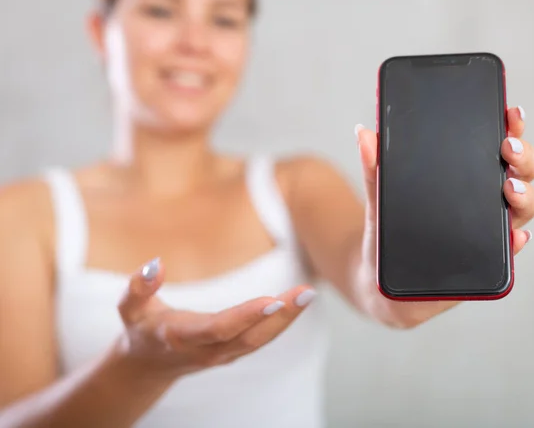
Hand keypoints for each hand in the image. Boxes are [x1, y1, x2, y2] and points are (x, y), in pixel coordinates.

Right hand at [114, 258, 315, 377]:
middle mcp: (207, 350)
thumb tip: (156, 263)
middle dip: (280, 317)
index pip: (218, 329)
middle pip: (249, 338)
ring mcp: (222, 355)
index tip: (273, 300)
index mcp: (182, 337)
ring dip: (287, 319)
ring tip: (308, 294)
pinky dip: (281, 323)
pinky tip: (297, 303)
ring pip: (260, 341)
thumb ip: (139, 286)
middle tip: (306, 293)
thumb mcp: (128, 307)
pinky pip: (260, 339)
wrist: (146, 367)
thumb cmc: (140, 329)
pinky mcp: (232, 352)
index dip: (246, 316)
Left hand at [355, 106, 533, 325]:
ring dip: (525, 198)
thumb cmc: (385, 234)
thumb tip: (364, 133)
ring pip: (520, 212)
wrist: (379, 282)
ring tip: (510, 191)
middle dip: (523, 158)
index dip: (510, 129)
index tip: (509, 112)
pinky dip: (514, 243)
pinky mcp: (482, 266)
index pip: (495, 150)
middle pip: (519, 176)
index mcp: (464, 181)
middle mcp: (482, 205)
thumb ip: (375, 171)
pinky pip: (506, 254)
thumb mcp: (379, 201)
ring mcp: (486, 235)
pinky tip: (516, 236)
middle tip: (508, 148)